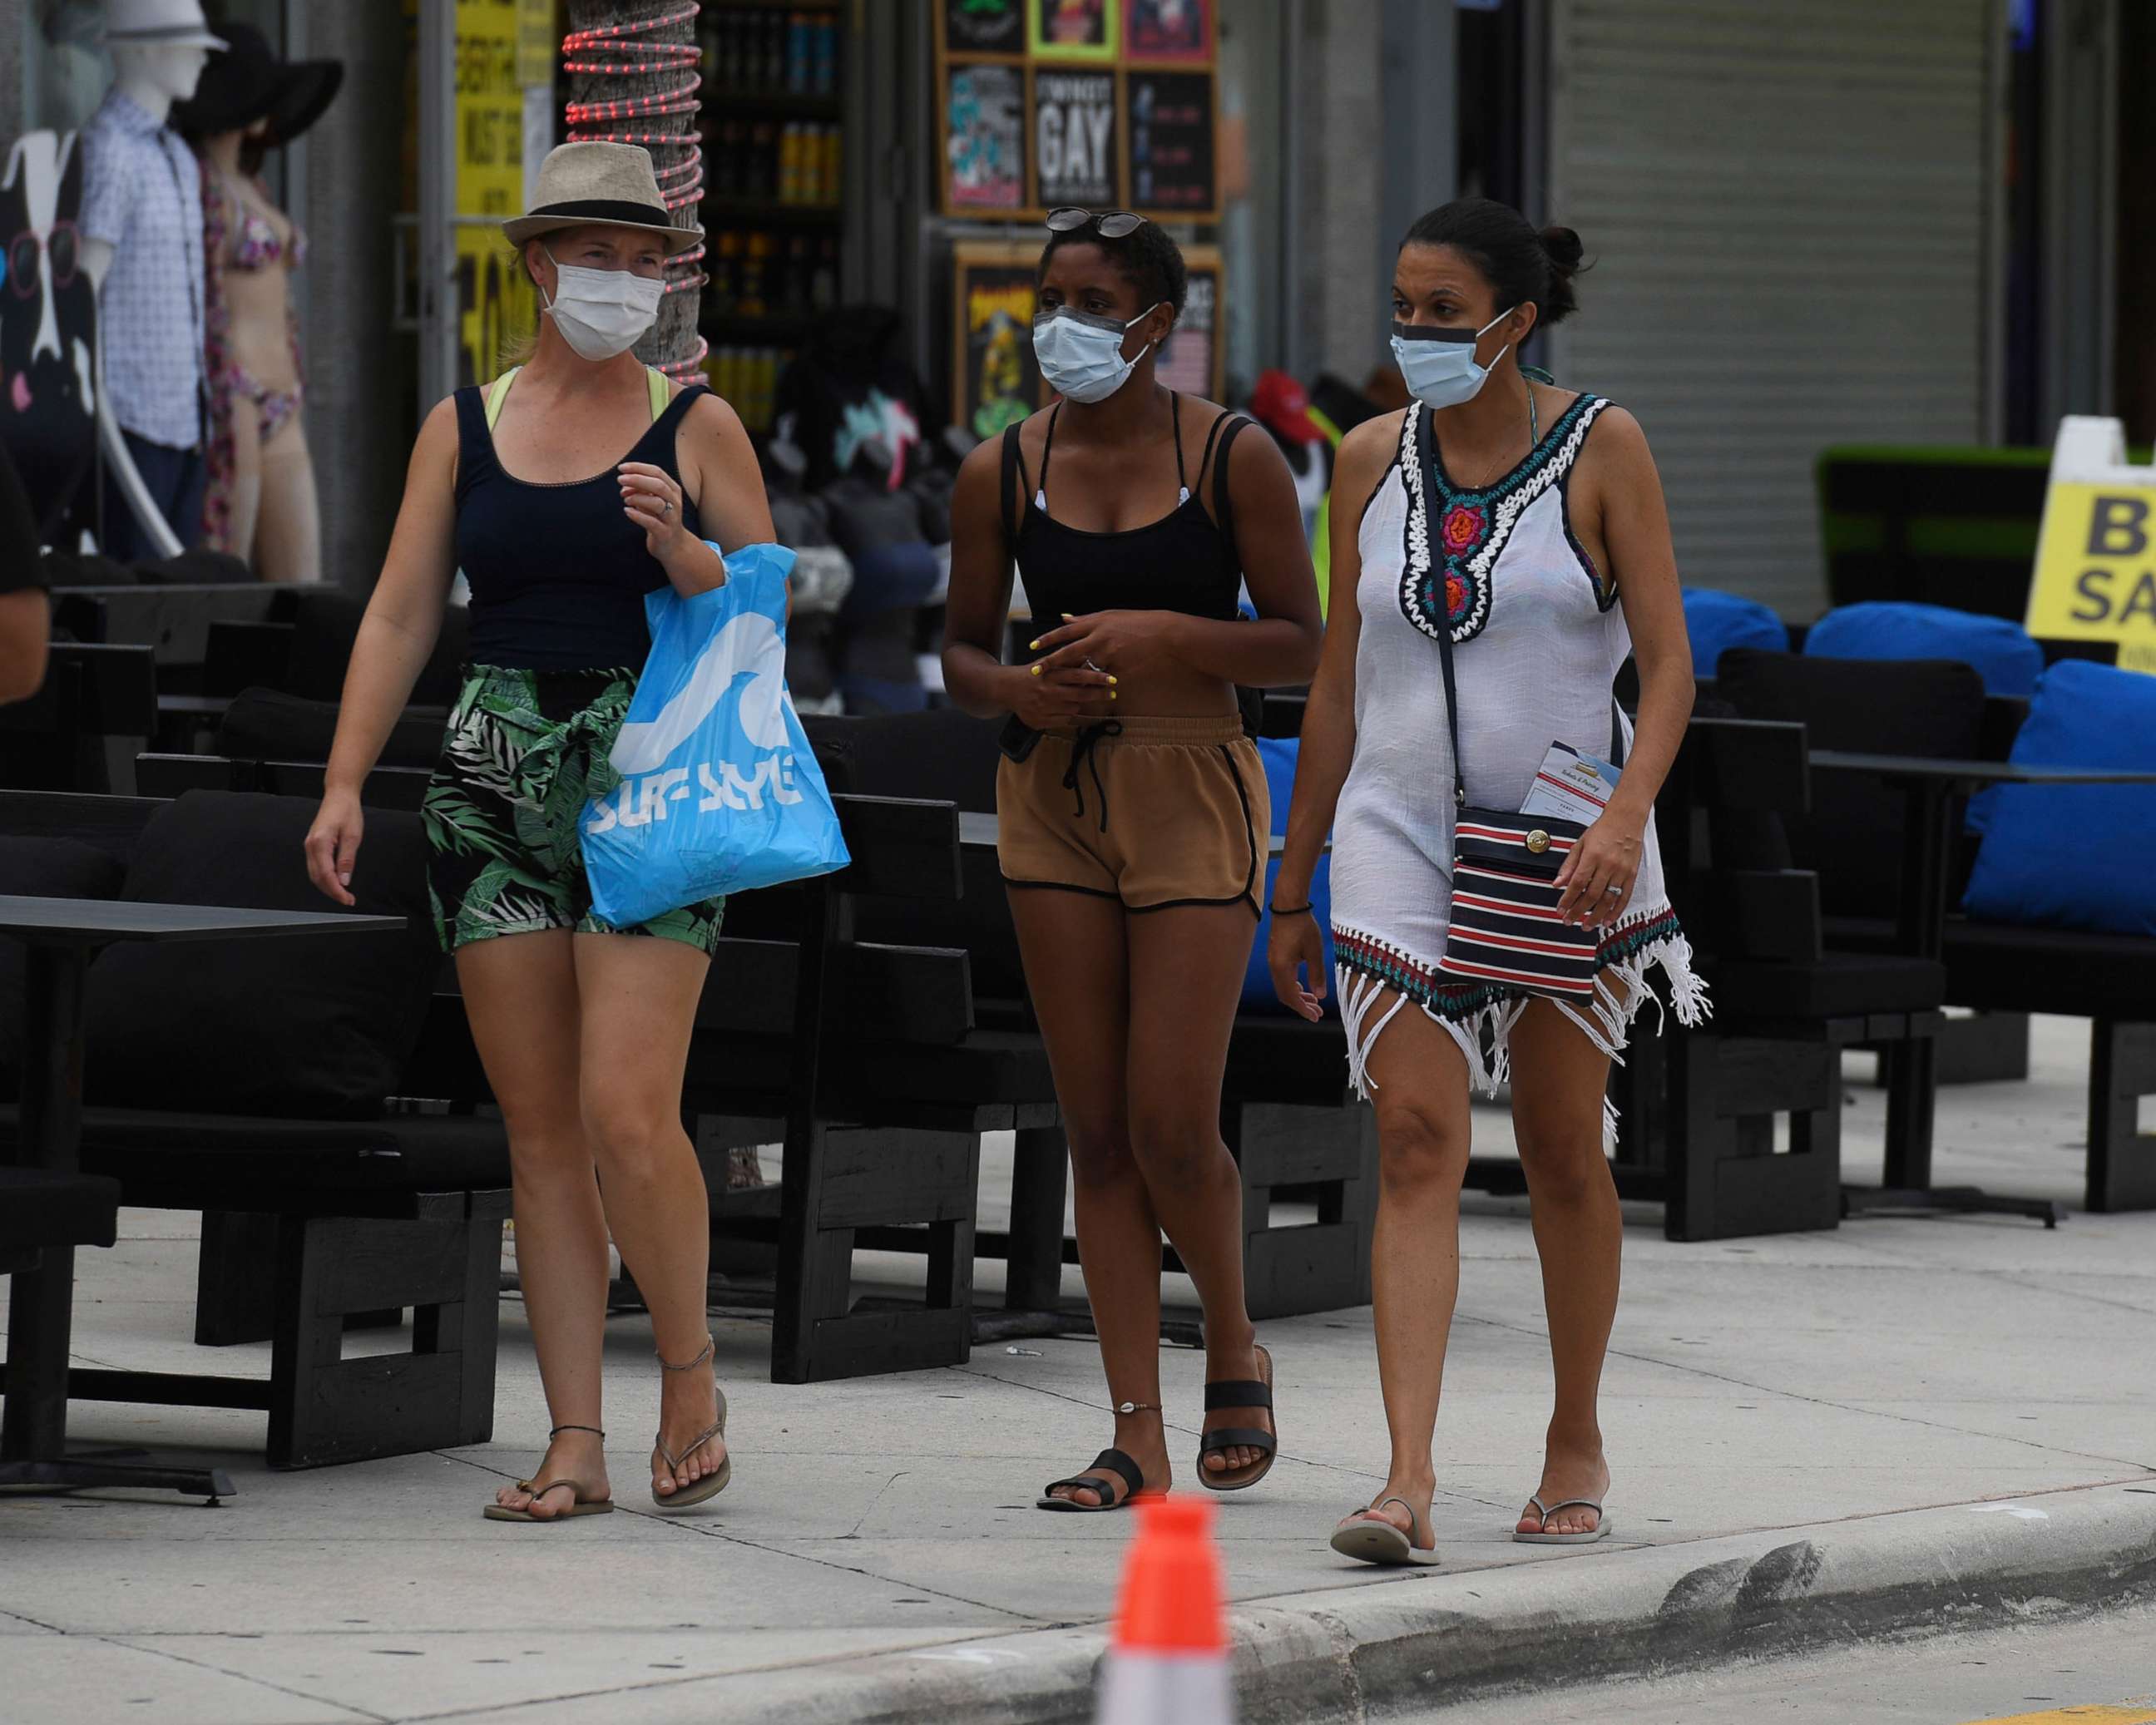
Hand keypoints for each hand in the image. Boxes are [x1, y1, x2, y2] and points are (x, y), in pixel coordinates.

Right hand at [304, 789, 363, 907]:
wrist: (339, 795)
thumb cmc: (347, 811)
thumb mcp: (353, 836)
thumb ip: (347, 860)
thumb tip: (344, 880)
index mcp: (319, 843)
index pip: (326, 875)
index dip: (337, 891)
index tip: (348, 899)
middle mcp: (310, 846)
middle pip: (317, 878)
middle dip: (332, 892)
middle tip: (348, 900)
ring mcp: (309, 846)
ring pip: (314, 874)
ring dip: (327, 886)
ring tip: (343, 894)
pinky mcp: (312, 845)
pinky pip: (315, 867)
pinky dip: (324, 878)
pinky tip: (335, 882)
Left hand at [619, 460, 688, 560]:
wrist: (673, 546)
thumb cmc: (660, 519)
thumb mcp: (652, 500)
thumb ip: (640, 490)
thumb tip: (624, 482)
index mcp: (673, 490)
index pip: (657, 472)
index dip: (638, 468)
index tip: (621, 468)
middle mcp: (675, 502)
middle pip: (658, 485)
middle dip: (637, 479)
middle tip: (620, 479)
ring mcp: (671, 518)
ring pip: (656, 503)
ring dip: (637, 498)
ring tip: (625, 499)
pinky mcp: (665, 533)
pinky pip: (651, 523)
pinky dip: (637, 515)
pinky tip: (627, 511)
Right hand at [1006, 661, 1115, 729]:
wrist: (1006, 688)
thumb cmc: (1032, 674)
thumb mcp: (1048, 663)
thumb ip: (1067, 662)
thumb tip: (1091, 658)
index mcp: (1050, 674)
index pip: (1078, 675)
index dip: (1097, 678)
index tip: (1112, 679)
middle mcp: (1047, 691)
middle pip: (1079, 694)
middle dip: (1099, 694)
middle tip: (1113, 693)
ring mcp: (1043, 708)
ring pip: (1073, 709)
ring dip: (1080, 704)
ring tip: (1082, 699)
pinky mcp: (1039, 721)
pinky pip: (1063, 722)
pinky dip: (1069, 716)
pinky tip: (1068, 709)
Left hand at [1026, 610, 1179, 679]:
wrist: (1163, 635)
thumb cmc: (1137, 623)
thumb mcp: (1111, 615)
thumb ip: (1085, 619)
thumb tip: (1064, 618)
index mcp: (1097, 623)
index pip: (1066, 632)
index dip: (1048, 639)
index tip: (1033, 646)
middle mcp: (1100, 639)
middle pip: (1069, 653)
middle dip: (1050, 663)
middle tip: (1036, 671)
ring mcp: (1110, 656)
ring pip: (1085, 670)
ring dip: (1073, 679)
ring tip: (1061, 686)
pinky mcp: (1119, 670)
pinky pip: (1103, 680)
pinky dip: (1096, 685)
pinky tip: (1091, 691)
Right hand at [1266, 906, 1327, 1021]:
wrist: (1289, 906)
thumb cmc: (1303, 926)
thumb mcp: (1314, 951)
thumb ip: (1317, 975)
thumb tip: (1320, 996)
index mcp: (1282, 968)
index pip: (1291, 997)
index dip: (1303, 1010)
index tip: (1315, 1017)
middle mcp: (1274, 967)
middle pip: (1285, 995)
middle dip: (1301, 1006)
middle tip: (1317, 1012)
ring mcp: (1273, 962)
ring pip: (1283, 987)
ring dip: (1298, 996)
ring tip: (1314, 1001)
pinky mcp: (1276, 956)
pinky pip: (1282, 978)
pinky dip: (1293, 986)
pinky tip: (1304, 987)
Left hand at [1554, 806, 1645, 927]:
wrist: (1626, 819)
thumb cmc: (1603, 829)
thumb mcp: (1580, 844)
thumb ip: (1569, 865)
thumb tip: (1558, 883)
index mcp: (1592, 856)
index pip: (1577, 883)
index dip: (1567, 899)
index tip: (1561, 910)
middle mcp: (1607, 865)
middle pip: (1591, 895)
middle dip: (1578, 911)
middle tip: (1570, 921)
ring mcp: (1621, 871)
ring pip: (1607, 899)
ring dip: (1596, 916)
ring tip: (1587, 925)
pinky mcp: (1632, 874)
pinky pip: (1624, 897)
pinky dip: (1616, 911)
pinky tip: (1608, 920)